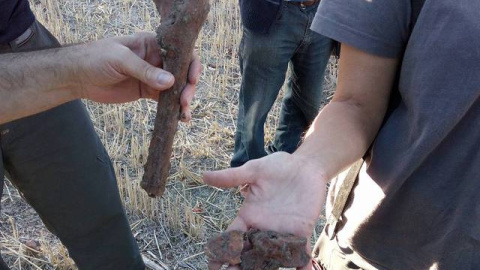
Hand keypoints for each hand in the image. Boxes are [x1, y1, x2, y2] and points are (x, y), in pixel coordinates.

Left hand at [76, 32, 201, 121]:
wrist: (77, 76)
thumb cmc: (96, 58)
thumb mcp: (120, 60)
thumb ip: (144, 70)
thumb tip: (171, 81)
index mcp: (152, 44)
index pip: (180, 51)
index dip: (191, 64)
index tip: (192, 79)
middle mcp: (157, 59)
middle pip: (183, 72)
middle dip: (188, 87)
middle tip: (184, 101)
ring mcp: (154, 77)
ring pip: (177, 88)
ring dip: (183, 100)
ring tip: (184, 114)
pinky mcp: (148, 92)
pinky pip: (166, 100)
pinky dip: (174, 109)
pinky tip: (179, 118)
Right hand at [203, 152, 327, 269]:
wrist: (305, 165)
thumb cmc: (278, 166)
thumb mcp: (253, 170)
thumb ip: (231, 177)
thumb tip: (204, 176)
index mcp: (248, 216)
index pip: (231, 238)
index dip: (222, 252)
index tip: (213, 265)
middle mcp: (262, 228)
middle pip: (248, 254)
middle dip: (239, 267)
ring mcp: (281, 232)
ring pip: (270, 258)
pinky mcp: (300, 232)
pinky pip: (300, 252)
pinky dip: (302, 265)